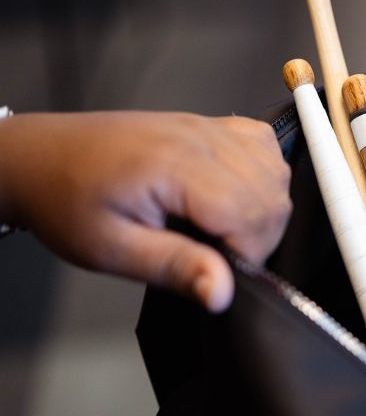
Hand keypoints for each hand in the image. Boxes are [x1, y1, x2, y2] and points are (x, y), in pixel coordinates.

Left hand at [0, 111, 291, 311]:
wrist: (40, 157)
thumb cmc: (67, 202)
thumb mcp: (111, 249)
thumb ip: (173, 267)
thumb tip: (223, 292)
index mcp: (174, 166)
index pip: (251, 212)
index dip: (248, 253)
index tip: (216, 271)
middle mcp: (200, 138)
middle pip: (272, 193)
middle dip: (259, 237)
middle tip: (216, 255)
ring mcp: (208, 126)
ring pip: (277, 171)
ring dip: (265, 209)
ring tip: (224, 229)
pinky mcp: (211, 123)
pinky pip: (265, 145)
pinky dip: (264, 175)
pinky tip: (235, 194)